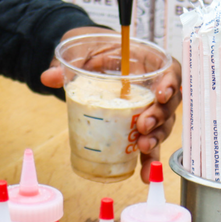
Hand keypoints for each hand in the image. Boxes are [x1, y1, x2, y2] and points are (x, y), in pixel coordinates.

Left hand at [40, 26, 181, 164]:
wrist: (85, 58)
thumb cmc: (91, 49)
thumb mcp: (81, 50)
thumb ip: (69, 62)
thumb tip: (48, 77)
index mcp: (145, 62)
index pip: (171, 71)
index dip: (172, 83)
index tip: (162, 95)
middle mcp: (152, 86)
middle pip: (169, 103)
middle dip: (160, 117)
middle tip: (144, 126)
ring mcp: (147, 107)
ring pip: (162, 125)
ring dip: (156, 138)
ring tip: (143, 147)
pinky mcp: (138, 125)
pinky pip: (149, 141)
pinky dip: (147, 158)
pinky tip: (142, 172)